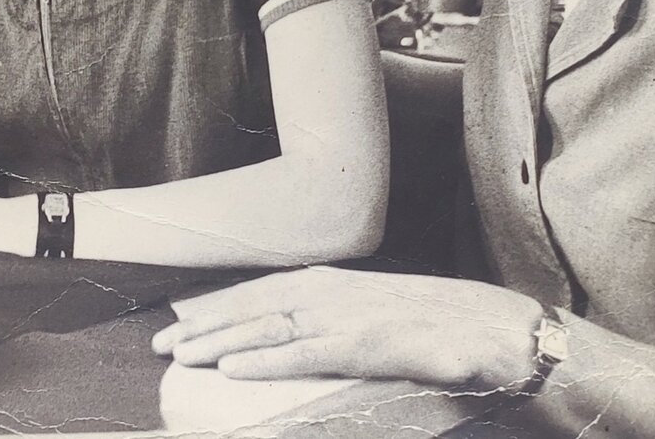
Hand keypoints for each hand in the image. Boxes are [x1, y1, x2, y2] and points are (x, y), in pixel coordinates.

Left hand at [152, 266, 543, 388]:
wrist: (494, 327)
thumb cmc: (435, 323)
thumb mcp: (374, 314)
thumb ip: (334, 321)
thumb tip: (299, 333)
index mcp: (332, 284)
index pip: (262, 292)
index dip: (219, 307)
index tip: (182, 320)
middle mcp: (331, 294)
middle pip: (253, 307)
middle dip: (204, 324)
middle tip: (160, 343)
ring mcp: (346, 318)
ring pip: (268, 328)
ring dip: (220, 341)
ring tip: (180, 355)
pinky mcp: (364, 346)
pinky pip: (305, 354)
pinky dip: (266, 360)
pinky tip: (233, 369)